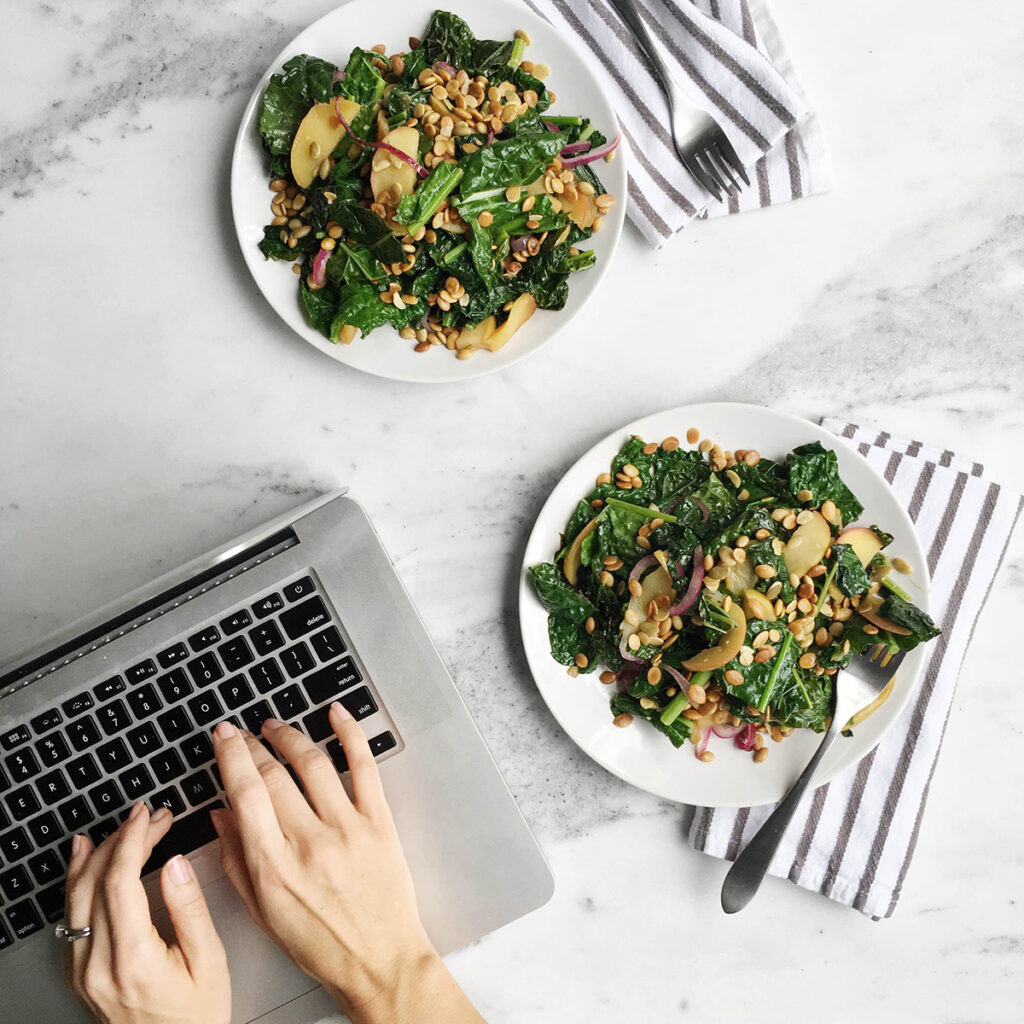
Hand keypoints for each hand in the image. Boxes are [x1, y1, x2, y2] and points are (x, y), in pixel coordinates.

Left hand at [64, 803, 230, 1023]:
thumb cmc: (196, 1017)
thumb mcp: (210, 961)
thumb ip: (189, 909)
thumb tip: (176, 863)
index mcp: (134, 960)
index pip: (119, 882)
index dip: (133, 839)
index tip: (149, 815)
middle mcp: (98, 966)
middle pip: (94, 883)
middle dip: (122, 839)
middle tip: (149, 816)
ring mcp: (82, 971)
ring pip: (75, 897)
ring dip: (98, 855)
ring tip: (119, 827)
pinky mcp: (79, 973)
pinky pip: (72, 917)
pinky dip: (79, 881)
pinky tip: (87, 861)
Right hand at [211, 706, 482, 1023]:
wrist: (379, 960)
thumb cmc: (321, 943)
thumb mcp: (263, 913)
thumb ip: (236, 861)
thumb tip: (220, 815)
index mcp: (274, 867)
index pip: (246, 794)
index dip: (231, 756)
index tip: (224, 737)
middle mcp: (309, 843)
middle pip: (274, 775)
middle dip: (253, 744)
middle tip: (243, 732)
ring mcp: (347, 829)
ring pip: (313, 763)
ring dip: (290, 736)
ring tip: (276, 726)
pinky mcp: (379, 822)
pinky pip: (364, 766)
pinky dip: (349, 734)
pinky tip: (336, 714)